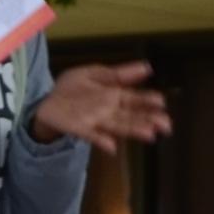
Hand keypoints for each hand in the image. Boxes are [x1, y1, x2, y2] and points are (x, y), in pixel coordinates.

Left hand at [31, 57, 167, 150]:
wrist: (47, 102)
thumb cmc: (73, 89)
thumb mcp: (96, 74)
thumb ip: (119, 74)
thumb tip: (147, 67)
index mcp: (113, 96)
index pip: (135, 99)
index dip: (148, 101)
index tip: (162, 103)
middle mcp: (108, 111)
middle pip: (132, 116)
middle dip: (149, 120)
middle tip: (166, 125)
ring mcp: (95, 122)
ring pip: (118, 126)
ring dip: (133, 130)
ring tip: (149, 134)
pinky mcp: (80, 129)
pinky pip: (92, 135)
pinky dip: (102, 141)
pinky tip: (112, 146)